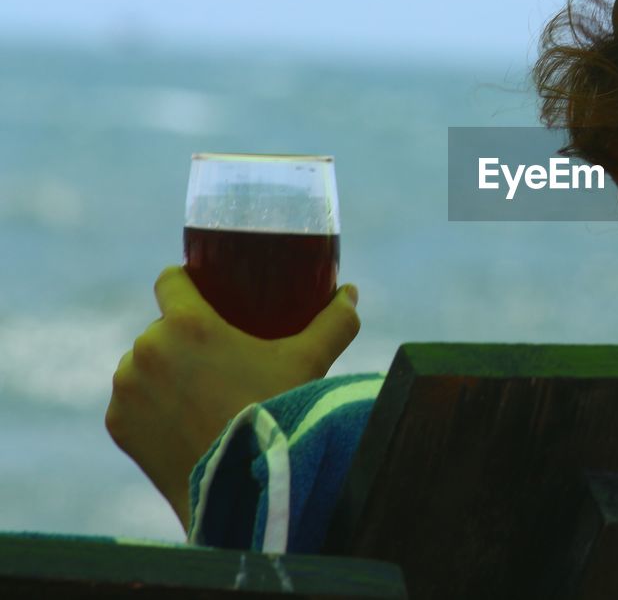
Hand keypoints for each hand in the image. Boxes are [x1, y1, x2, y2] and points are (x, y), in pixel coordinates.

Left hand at [106, 266, 359, 530]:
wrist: (245, 486)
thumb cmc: (278, 412)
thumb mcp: (311, 361)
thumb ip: (334, 322)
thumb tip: (349, 293)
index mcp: (186, 324)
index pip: (170, 281)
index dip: (187, 282)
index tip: (205, 293)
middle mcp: (146, 350)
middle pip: (161, 327)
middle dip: (182, 335)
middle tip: (218, 352)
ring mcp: (127, 390)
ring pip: (143, 364)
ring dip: (162, 368)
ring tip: (198, 386)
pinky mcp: (118, 425)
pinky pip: (132, 401)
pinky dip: (150, 404)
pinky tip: (177, 415)